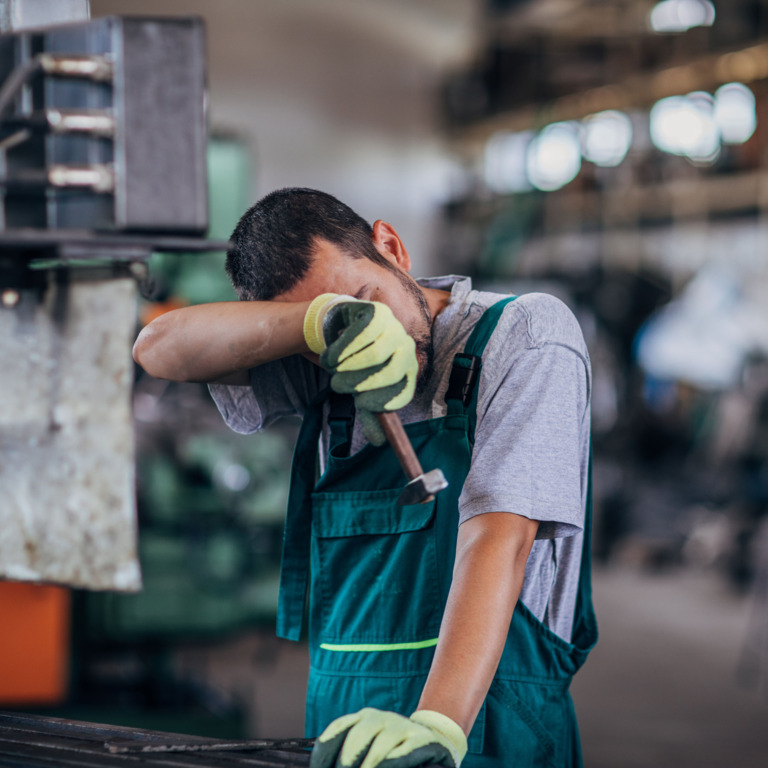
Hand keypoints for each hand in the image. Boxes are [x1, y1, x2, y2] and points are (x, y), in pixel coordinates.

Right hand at [303, 294, 417, 444]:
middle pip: (389, 372)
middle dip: (358, 384)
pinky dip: (341, 348)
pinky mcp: (378, 312)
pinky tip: (332, 353)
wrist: (338, 330)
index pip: (403, 392)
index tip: (360, 404)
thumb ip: (369, 414)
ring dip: (346, 366)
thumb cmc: (353, 365)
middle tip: (337, 386)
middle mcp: (407, 348)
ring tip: (333, 368)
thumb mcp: (360, 391)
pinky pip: (361, 334)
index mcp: (408, 371)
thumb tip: (378, 443)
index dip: (381, 401)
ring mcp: (395, 328)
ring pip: (374, 354)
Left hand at [310, 708, 466, 767]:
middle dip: (345, 763)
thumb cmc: (391, 752)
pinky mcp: (422, 740)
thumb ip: (351, 757)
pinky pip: (405, 752)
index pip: (337, 730)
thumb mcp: (368, 749)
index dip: (323, 754)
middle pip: (356, 738)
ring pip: (380, 747)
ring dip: (369, 767)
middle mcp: (380, 718)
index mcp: (362, 719)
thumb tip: (321, 766)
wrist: (433, 740)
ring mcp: (402, 727)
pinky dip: (393, 764)